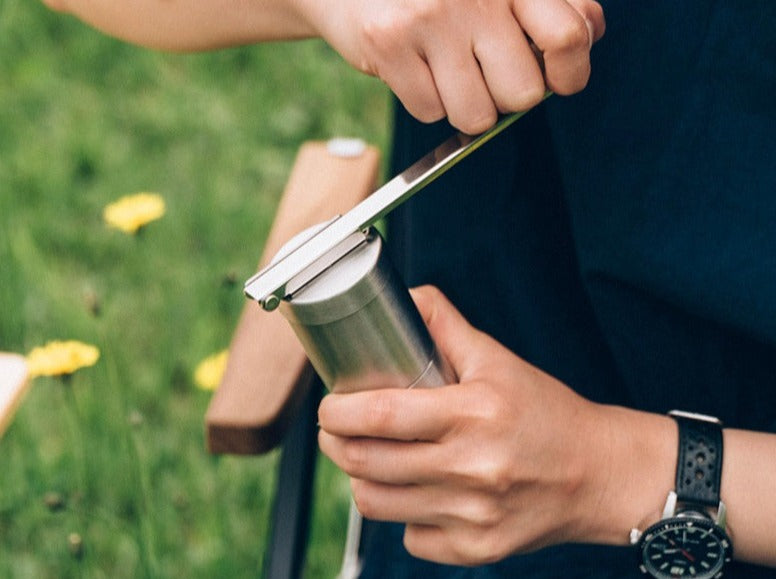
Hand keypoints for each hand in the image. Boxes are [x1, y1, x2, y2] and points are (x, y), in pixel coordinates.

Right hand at [296, 0, 604, 133]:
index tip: (558, 81)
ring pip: (476, 115)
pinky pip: (429, 111)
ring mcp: (432, 17)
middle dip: (504, 97)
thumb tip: (587, 38)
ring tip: (447, 72)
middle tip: (484, 73)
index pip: (569, 37)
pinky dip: (425, 101)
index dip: (571, 74)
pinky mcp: (390, 42)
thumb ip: (551, 7)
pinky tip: (415, 68)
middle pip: (522, 95)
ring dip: (464, 107)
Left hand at [318, 285, 672, 565]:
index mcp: (473, 413)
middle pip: (366, 463)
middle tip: (336, 430)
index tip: (328, 405)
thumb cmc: (546, 412)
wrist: (598, 473)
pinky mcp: (476, 549)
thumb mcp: (498, 359)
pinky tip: (418, 492)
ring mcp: (473, 515)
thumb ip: (446, 326)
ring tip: (370, 459)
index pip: (381, 415)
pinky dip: (402, 514)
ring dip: (361, 478)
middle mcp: (472, 468)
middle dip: (335, 444)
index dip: (338, 412)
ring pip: (376, 503)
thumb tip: (407, 298)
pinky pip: (410, 536)